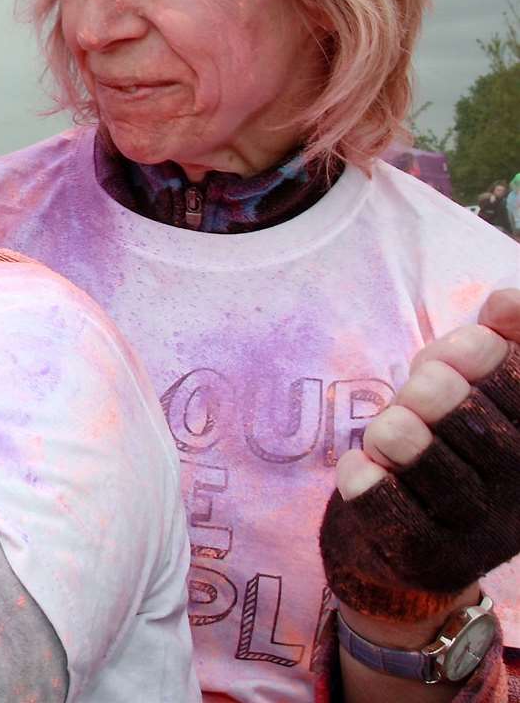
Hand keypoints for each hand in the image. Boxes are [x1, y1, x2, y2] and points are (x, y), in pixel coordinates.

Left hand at [322, 289, 519, 621]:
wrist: (405, 538)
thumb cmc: (444, 440)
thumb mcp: (472, 382)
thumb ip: (498, 341)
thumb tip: (508, 301)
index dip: (502, 368)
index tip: (465, 338)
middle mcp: (519, 498)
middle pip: (499, 448)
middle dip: (453, 402)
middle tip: (420, 382)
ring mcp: (476, 535)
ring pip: (451, 489)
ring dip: (411, 444)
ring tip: (387, 426)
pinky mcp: (425, 559)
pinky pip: (401, 527)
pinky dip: (374, 490)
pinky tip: (357, 464)